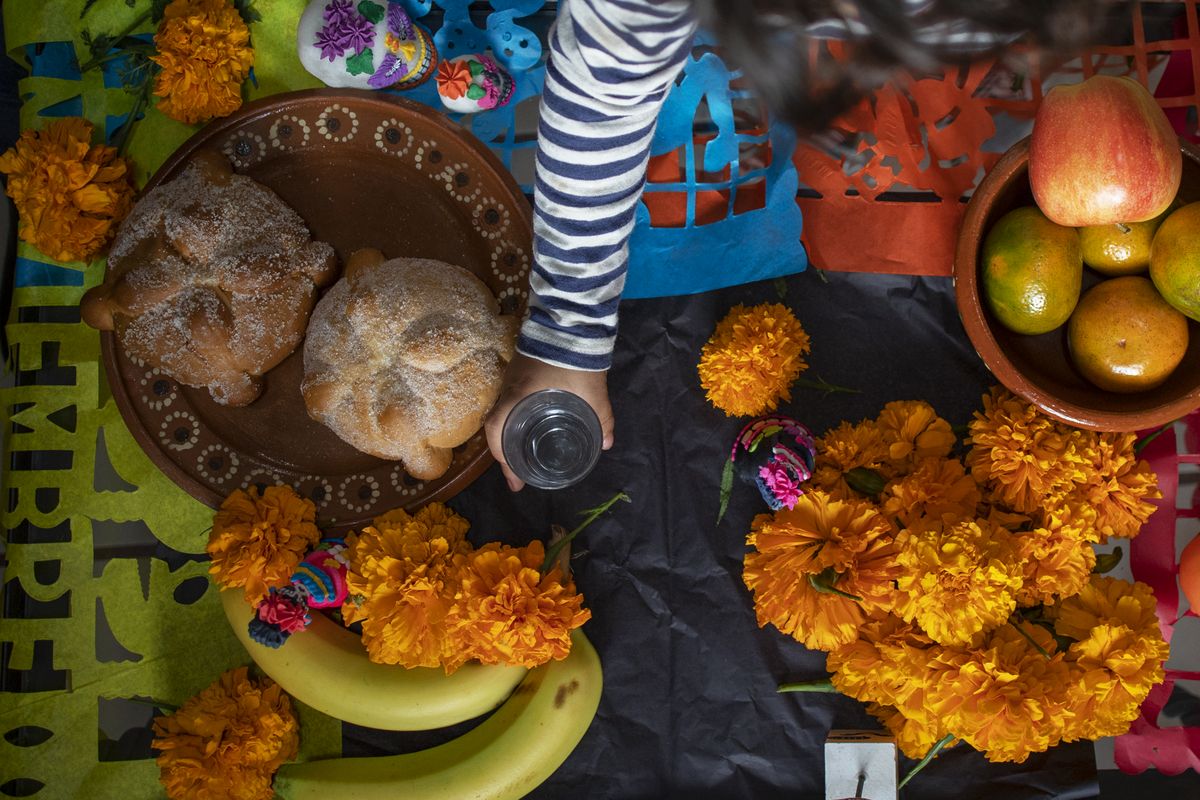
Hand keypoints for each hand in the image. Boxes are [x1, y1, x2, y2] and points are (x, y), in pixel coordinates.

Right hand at [484, 354, 613, 490]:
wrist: (571, 318)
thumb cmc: (575, 358)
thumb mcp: (592, 392)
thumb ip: (601, 418)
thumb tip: (607, 444)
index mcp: (519, 395)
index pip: (496, 429)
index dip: (501, 456)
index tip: (514, 477)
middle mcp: (509, 386)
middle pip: (497, 424)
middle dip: (505, 451)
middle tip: (518, 473)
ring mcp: (513, 374)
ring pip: (504, 410)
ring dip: (509, 432)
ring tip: (522, 452)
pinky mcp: (521, 365)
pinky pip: (512, 398)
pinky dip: (516, 415)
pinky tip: (530, 423)